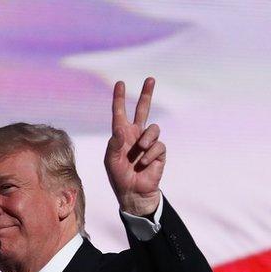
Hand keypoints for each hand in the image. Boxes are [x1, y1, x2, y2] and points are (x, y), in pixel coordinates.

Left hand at [104, 77, 164, 216]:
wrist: (133, 192)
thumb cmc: (119, 176)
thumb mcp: (111, 161)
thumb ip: (114, 145)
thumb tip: (118, 129)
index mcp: (121, 135)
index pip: (120, 113)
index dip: (119, 99)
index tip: (120, 83)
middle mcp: (135, 135)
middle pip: (143, 110)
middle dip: (147, 94)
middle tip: (150, 79)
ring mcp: (148, 142)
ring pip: (153, 128)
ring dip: (146, 140)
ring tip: (140, 152)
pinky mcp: (159, 152)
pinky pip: (158, 145)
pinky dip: (150, 155)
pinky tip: (144, 164)